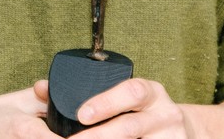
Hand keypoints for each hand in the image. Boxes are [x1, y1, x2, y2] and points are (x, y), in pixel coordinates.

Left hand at [71, 78, 204, 138]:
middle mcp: (165, 114)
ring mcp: (170, 137)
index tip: (81, 115)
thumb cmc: (142, 112)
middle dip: (98, 136)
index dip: (106, 103)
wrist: (182, 131)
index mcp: (152, 92)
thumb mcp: (126, 96)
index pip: (132, 91)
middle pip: (130, 127)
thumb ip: (89, 92)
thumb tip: (41, 88)